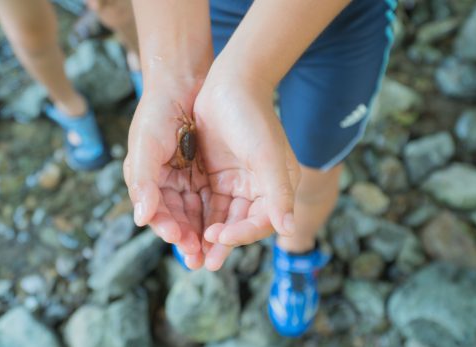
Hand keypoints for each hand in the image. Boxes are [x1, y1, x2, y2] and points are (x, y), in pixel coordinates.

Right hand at [124, 80, 209, 269]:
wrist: (182, 84)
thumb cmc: (157, 113)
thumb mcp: (146, 144)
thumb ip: (143, 181)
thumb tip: (141, 219)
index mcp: (147, 181)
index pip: (156, 212)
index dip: (167, 227)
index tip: (180, 239)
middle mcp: (165, 184)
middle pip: (177, 218)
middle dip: (187, 239)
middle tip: (198, 259)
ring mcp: (186, 180)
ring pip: (195, 213)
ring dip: (203, 233)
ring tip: (213, 253)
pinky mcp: (205, 174)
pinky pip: (211, 199)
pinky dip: (216, 214)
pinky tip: (225, 229)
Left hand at [194, 71, 300, 270]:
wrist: (230, 85)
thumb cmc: (253, 118)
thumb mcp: (266, 157)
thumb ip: (278, 194)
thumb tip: (289, 229)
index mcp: (278, 187)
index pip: (262, 221)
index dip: (243, 233)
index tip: (219, 237)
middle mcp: (260, 189)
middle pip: (241, 224)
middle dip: (223, 242)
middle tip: (204, 263)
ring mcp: (237, 183)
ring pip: (223, 218)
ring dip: (209, 236)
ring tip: (193, 255)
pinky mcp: (218, 176)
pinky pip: (208, 204)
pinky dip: (199, 218)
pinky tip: (187, 232)